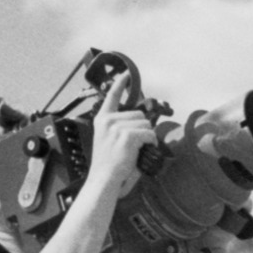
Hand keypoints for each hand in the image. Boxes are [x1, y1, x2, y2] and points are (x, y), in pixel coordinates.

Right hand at [86, 75, 157, 199]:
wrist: (104, 178)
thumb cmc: (109, 163)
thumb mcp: (108, 139)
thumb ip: (119, 127)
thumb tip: (141, 121)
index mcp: (102, 120)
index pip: (111, 96)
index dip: (120, 84)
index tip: (126, 74)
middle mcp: (108, 120)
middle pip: (138, 114)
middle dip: (142, 128)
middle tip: (135, 144)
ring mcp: (117, 127)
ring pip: (145, 124)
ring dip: (146, 136)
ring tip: (136, 150)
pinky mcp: (127, 135)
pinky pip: (149, 134)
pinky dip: (150, 143)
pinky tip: (141, 151)